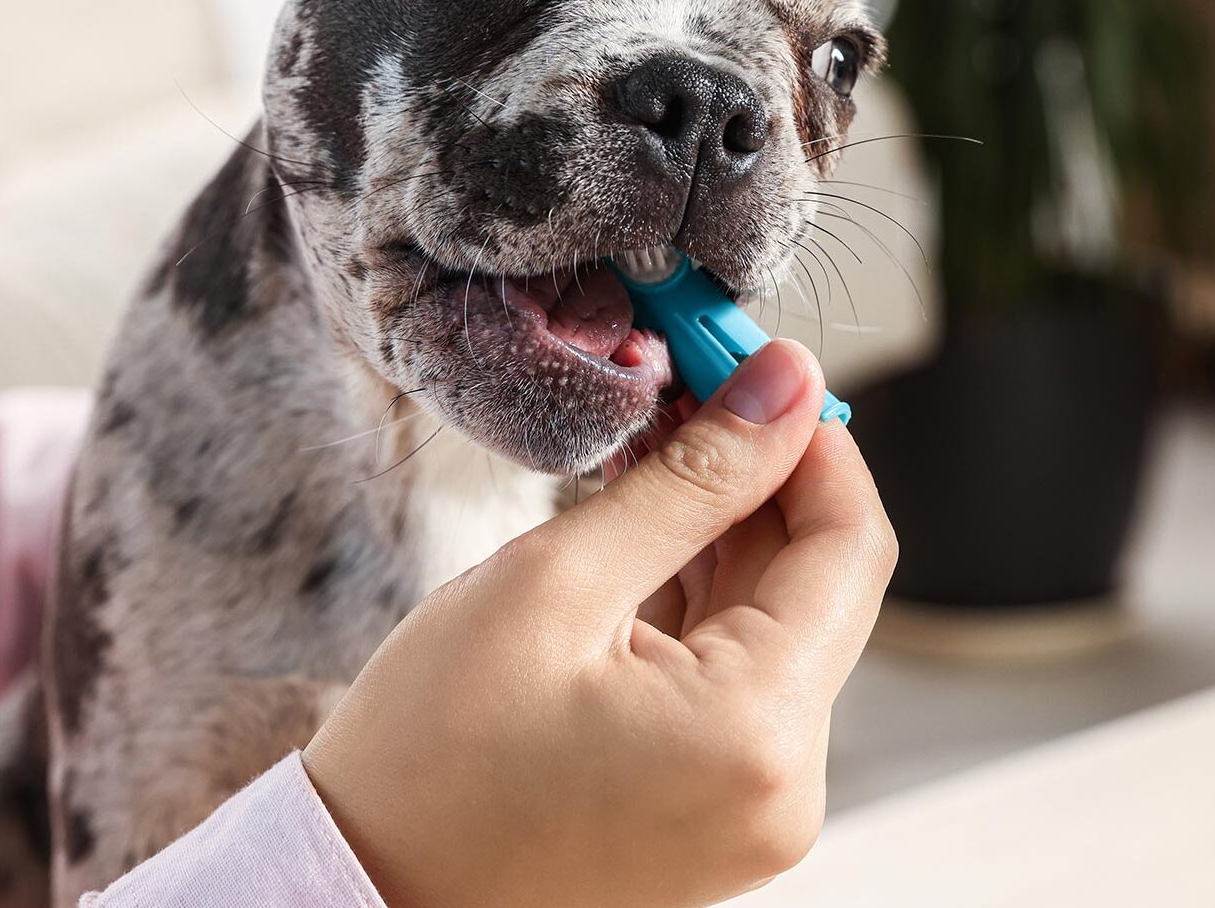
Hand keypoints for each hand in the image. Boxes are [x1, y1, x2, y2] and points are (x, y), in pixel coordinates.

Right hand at [304, 340, 897, 907]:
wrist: (363, 893)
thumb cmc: (430, 755)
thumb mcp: (558, 581)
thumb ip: (692, 478)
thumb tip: (785, 382)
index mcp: (759, 732)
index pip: (851, 545)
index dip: (809, 437)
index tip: (751, 361)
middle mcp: (787, 787)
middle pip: (821, 585)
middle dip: (762, 475)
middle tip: (689, 383)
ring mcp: (755, 810)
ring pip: (777, 627)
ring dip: (725, 532)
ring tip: (648, 448)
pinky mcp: (717, 813)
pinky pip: (739, 681)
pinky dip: (701, 601)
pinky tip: (642, 533)